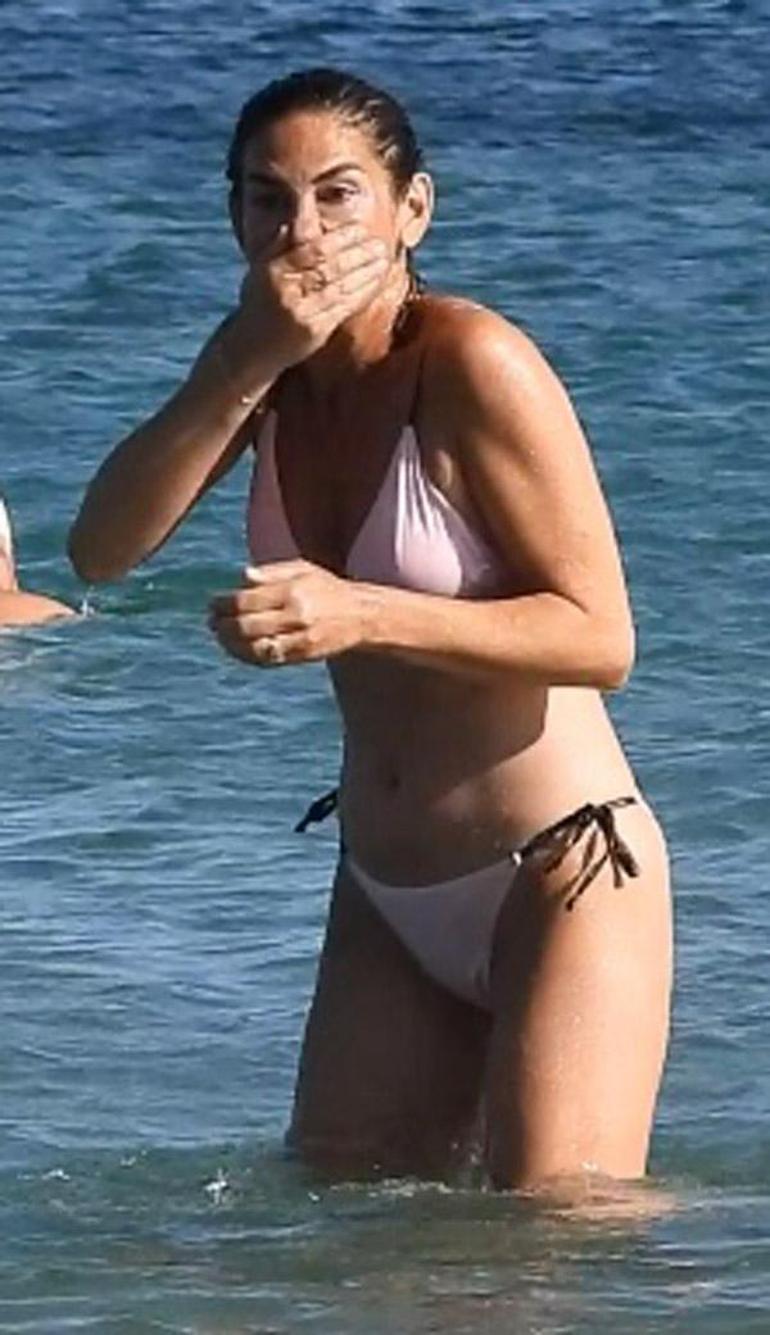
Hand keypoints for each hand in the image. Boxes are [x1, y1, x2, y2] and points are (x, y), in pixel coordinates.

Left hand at [209, 559, 363, 667]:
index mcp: (292, 590)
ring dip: (231, 644)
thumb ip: (271, 572)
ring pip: (254, 646)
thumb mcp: (302, 569)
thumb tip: (242, 576)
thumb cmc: (325, 588)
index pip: (246, 600)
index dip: (223, 604)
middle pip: (246, 625)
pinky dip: (247, 656)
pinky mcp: (303, 655)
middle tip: (212, 622)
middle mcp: (296, 615)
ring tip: (221, 636)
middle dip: (222, 625)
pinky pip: (268, 659)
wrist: (360, 615)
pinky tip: (238, 649)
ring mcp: (300, 638)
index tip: (212, 605)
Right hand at [224, 225, 390, 377]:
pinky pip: (343, 309)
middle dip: (358, 254)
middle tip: (379, 245)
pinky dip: (361, 294)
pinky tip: (375, 283)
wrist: (252, 349)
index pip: (311, 249)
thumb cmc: (262, 302)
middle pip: (329, 267)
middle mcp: (285, 291)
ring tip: (384, 260)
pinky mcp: (313, 333)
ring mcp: (300, 314)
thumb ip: (284, 240)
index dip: (340, 238)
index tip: (361, 229)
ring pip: (340, 288)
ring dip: (365, 273)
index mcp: (273, 271)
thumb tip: (302, 203)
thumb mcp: (263, 268)